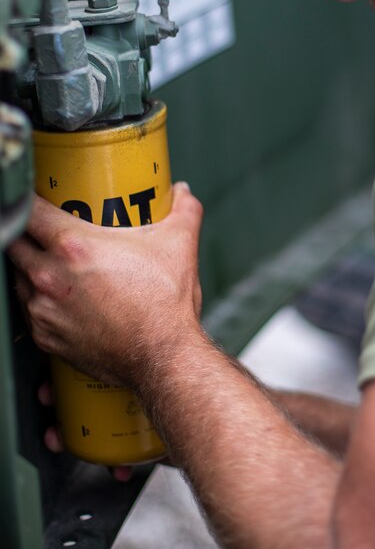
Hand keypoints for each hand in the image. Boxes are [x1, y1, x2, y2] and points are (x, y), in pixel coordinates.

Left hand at [8, 182, 202, 391]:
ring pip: (19, 278)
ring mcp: (43, 310)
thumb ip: (183, 209)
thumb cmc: (165, 303)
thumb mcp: (179, 244)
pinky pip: (29, 311)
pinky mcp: (45, 338)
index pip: (29, 211)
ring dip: (30, 268)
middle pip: (15, 244)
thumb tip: (182, 192)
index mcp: (72, 248)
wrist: (163, 356)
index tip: (38, 197)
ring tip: (54, 263)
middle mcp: (49, 278)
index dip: (29, 199)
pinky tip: (61, 296)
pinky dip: (39, 301)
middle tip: (47, 229)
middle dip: (27, 233)